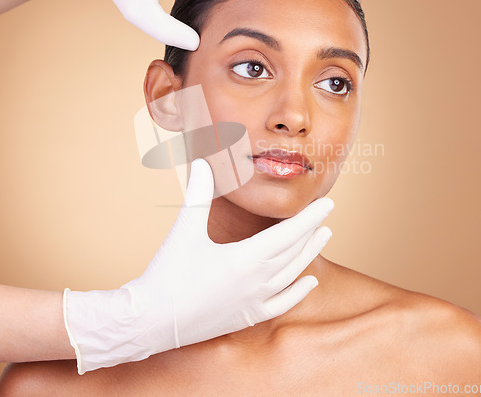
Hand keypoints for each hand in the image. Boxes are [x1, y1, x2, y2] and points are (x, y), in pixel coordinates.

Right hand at [64, 158, 332, 373]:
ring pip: (293, 274)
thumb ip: (197, 193)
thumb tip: (201, 161)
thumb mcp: (185, 229)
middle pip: (294, 251)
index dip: (310, 217)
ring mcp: (254, 302)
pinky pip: (282, 303)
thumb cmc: (168, 273)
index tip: (328, 204)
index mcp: (245, 258)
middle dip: (312, 231)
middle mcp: (257, 281)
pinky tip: (310, 282)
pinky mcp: (247, 316)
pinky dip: (299, 291)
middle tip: (326, 215)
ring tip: (324, 238)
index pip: (289, 233)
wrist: (152, 320)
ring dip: (309, 254)